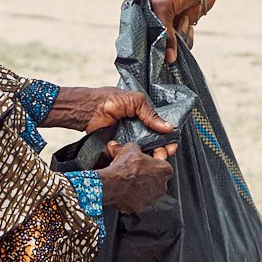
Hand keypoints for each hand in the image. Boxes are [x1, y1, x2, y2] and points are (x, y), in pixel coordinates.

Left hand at [46, 87, 176, 155]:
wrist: (89, 109)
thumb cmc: (109, 100)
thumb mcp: (136, 101)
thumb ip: (151, 114)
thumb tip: (168, 127)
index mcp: (144, 118)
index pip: (161, 131)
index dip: (168, 139)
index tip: (171, 146)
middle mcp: (138, 130)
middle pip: (156, 145)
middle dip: (163, 151)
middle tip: (164, 154)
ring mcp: (129, 141)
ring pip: (145, 153)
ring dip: (152, 158)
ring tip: (154, 159)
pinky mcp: (119, 150)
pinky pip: (130, 157)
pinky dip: (136, 161)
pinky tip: (141, 162)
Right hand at [99, 140, 173, 213]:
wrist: (113, 184)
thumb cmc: (125, 168)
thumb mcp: (130, 148)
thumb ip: (134, 146)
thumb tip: (124, 146)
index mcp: (165, 170)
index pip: (163, 163)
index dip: (154, 158)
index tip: (148, 157)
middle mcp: (162, 186)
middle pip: (156, 178)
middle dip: (147, 174)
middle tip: (136, 170)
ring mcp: (152, 199)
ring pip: (148, 191)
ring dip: (141, 186)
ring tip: (130, 181)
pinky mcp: (141, 208)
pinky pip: (138, 201)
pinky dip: (133, 197)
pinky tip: (126, 191)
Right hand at [138, 0, 204, 62]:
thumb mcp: (163, 6)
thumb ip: (163, 33)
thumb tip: (169, 60)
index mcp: (133, 11)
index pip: (131, 37)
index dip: (141, 49)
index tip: (151, 54)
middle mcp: (146, 21)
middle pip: (150, 47)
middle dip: (164, 45)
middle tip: (173, 37)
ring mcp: (163, 27)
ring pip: (168, 50)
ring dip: (179, 37)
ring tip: (183, 18)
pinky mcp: (177, 31)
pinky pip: (180, 48)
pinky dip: (187, 38)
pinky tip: (188, 21)